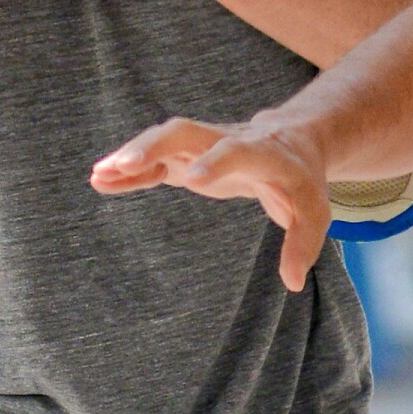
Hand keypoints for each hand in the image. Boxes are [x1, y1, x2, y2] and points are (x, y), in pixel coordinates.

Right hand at [89, 112, 333, 291]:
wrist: (290, 140)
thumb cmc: (300, 177)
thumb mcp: (314, 210)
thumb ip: (303, 243)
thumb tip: (291, 283)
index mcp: (260, 150)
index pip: (236, 149)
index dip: (216, 161)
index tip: (192, 178)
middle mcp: (225, 139)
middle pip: (184, 131)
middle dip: (153, 145)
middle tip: (123, 163)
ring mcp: (202, 145)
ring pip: (162, 141)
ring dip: (130, 155)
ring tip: (98, 174)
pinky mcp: (187, 157)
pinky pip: (154, 161)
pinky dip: (129, 170)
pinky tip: (100, 180)